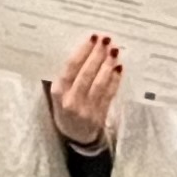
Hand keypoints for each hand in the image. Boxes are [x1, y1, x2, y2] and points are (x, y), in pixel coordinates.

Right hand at [50, 34, 122, 148]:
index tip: (92, 38)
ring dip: (107, 65)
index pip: (71, 68)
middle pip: (86, 74)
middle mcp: (71, 100)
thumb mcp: (57, 94)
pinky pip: (109, 94)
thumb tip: (81, 50)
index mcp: (58, 92)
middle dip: (97, 55)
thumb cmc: (65, 109)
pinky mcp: (99, 115)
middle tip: (106, 40)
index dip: (82, 52)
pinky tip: (119, 67)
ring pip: (99, 83)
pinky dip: (114, 80)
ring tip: (114, 51)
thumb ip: (66, 77)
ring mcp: (86, 109)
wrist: (74, 137)